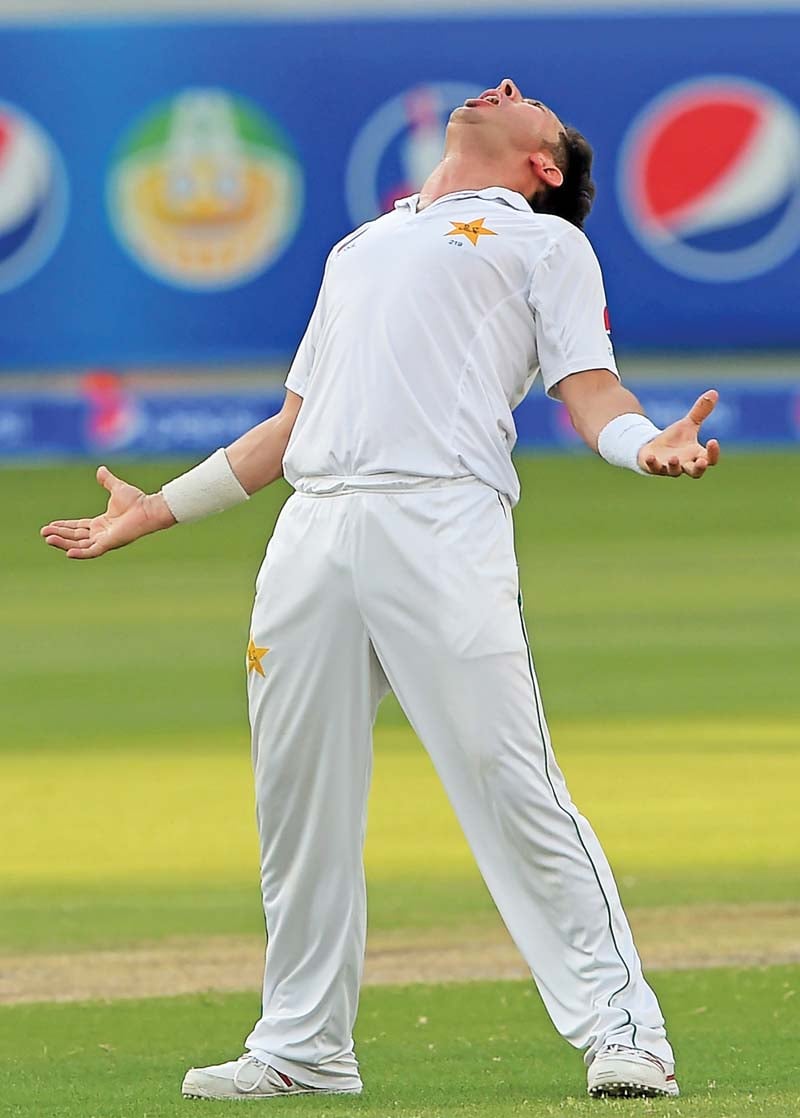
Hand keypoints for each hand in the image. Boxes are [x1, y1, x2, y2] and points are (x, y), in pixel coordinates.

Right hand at [40, 465, 175, 559]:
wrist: (148, 508)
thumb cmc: (137, 501)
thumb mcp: (117, 488)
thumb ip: (107, 481)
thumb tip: (101, 469)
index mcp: (101, 523)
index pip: (78, 527)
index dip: (64, 526)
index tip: (50, 525)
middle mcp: (101, 533)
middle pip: (75, 536)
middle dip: (59, 534)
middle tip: (43, 533)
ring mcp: (104, 540)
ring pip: (79, 545)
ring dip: (63, 542)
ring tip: (48, 539)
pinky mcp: (109, 544)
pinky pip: (91, 551)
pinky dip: (79, 553)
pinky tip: (67, 552)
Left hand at [638, 390, 721, 478]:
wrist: (653, 447)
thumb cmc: (674, 439)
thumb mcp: (688, 424)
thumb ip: (700, 411)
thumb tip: (714, 392)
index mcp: (696, 455)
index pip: (710, 459)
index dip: (713, 453)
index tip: (713, 441)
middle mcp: (685, 465)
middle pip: (696, 472)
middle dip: (699, 468)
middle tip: (701, 462)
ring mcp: (669, 468)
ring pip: (675, 472)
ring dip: (675, 465)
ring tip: (674, 458)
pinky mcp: (654, 468)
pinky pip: (654, 468)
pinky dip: (652, 463)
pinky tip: (651, 457)